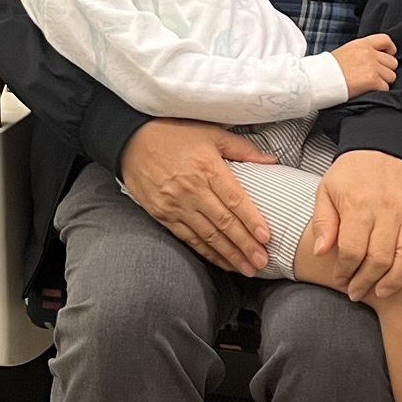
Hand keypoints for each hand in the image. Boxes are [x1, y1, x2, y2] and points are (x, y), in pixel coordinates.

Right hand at [120, 120, 275, 275]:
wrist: (130, 140)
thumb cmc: (173, 133)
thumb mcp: (210, 133)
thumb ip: (242, 149)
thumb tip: (271, 160)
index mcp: (207, 167)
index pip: (234, 199)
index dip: (251, 220)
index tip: (266, 237)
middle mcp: (192, 189)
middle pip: (223, 223)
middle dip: (245, 245)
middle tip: (262, 261)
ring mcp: (176, 205)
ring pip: (207, 236)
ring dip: (229, 254)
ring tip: (247, 268)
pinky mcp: (162, 215)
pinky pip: (188, 238)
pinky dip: (207, 252)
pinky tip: (222, 261)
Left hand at [308, 149, 401, 302]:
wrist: (384, 145)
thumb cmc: (352, 172)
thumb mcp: (327, 190)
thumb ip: (323, 222)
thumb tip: (320, 252)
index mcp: (359, 205)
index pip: (352, 250)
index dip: (345, 271)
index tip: (341, 280)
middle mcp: (387, 209)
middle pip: (379, 258)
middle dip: (366, 281)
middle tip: (357, 292)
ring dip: (395, 280)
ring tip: (382, 291)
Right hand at [334, 33, 397, 97]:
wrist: (319, 80)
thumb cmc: (329, 69)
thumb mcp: (346, 52)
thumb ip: (362, 52)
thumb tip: (375, 58)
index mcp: (362, 44)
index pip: (385, 40)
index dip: (390, 49)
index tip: (388, 55)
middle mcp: (369, 53)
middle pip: (392, 62)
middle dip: (386, 70)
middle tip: (375, 76)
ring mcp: (372, 67)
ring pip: (391, 76)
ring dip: (383, 82)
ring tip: (369, 84)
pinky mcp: (372, 80)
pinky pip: (386, 87)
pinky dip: (379, 91)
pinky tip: (367, 90)